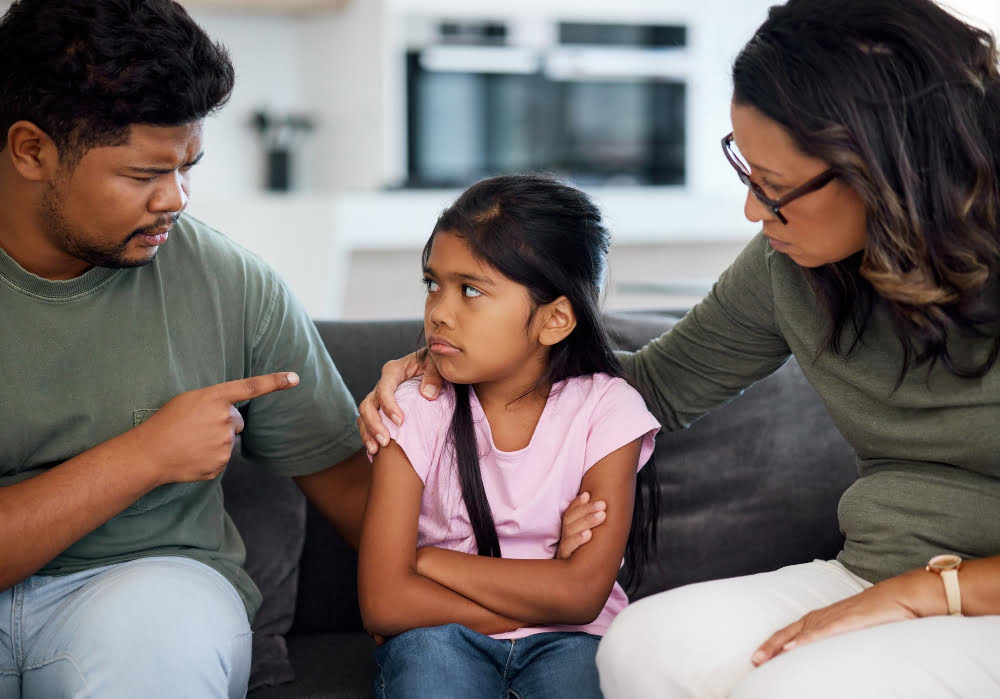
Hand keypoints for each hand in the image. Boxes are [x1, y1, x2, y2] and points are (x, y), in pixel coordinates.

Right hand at [133, 373, 299, 486]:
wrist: (149, 454)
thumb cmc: (165, 422)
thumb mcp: (188, 400)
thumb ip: (215, 402)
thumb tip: (233, 417)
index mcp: (215, 398)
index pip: (252, 387)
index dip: (275, 382)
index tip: (295, 378)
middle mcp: (224, 419)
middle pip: (236, 422)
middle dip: (222, 424)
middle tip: (196, 428)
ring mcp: (224, 443)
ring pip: (228, 441)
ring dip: (214, 441)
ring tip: (190, 442)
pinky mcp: (221, 464)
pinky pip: (221, 458)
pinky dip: (209, 457)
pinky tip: (192, 455)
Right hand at [357, 350, 442, 454]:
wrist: (432, 364)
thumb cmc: (434, 362)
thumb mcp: (436, 363)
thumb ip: (434, 375)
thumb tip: (428, 395)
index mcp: (394, 371)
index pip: (384, 389)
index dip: (388, 406)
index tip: (400, 422)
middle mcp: (383, 383)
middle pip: (368, 404)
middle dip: (374, 424)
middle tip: (386, 441)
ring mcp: (380, 396)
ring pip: (364, 415)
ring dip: (368, 433)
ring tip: (376, 450)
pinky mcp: (382, 407)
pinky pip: (368, 422)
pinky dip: (369, 435)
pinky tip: (375, 450)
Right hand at [556, 492, 606, 559]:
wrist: (577, 587)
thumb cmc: (586, 561)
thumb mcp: (589, 543)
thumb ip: (592, 529)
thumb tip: (599, 509)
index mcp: (568, 532)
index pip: (570, 513)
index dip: (577, 504)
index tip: (587, 494)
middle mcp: (564, 539)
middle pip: (571, 520)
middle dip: (587, 510)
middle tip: (603, 504)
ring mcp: (564, 550)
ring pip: (570, 531)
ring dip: (587, 521)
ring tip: (601, 515)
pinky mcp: (564, 561)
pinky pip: (569, 549)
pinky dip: (578, 539)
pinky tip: (589, 534)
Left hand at [751, 568, 936, 665]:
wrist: (906, 595)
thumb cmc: (886, 613)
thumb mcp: (860, 629)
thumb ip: (844, 639)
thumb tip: (835, 655)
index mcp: (827, 618)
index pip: (795, 631)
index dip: (776, 643)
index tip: (760, 656)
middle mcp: (827, 616)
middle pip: (791, 631)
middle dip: (771, 646)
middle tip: (753, 660)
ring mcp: (837, 618)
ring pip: (802, 633)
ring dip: (781, 645)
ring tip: (763, 658)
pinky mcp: (849, 621)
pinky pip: (823, 632)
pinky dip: (805, 640)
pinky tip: (792, 649)